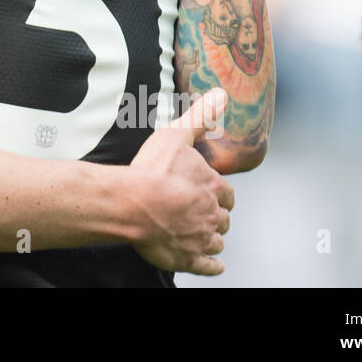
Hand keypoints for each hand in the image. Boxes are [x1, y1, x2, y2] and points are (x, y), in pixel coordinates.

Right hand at [129, 89, 234, 275]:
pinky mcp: (186, 256)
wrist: (135, 203)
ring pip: (216, 242)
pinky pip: (206, 266)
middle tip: (207, 213)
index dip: (221, 193)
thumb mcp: (177, 134)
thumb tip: (222, 95)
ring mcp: (200, 238)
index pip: (226, 193)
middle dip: (217, 216)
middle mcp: (211, 214)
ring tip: (207, 237)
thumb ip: (200, 116)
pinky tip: (215, 265)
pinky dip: (212, 266)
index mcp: (212, 187)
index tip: (215, 193)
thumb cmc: (153, 169)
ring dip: (213, 239)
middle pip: (222, 218)